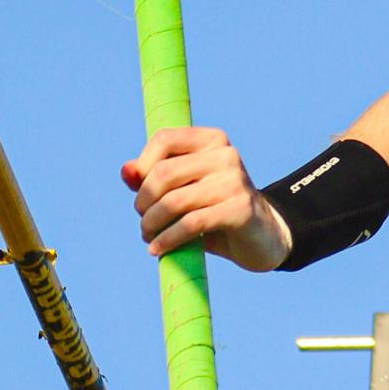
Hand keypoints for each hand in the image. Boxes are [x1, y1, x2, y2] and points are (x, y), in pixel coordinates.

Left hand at [122, 126, 293, 273]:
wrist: (262, 237)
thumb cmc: (215, 210)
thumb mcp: (185, 190)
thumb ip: (153, 178)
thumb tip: (126, 171)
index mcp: (212, 139)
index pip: (164, 139)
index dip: (142, 167)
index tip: (140, 193)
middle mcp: (225, 154)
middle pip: (164, 173)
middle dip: (144, 202)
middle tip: (144, 222)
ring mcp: (235, 180)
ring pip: (174, 201)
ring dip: (152, 224)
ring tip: (148, 237)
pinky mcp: (241, 209)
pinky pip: (191, 223)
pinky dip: (167, 239)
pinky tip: (157, 250)